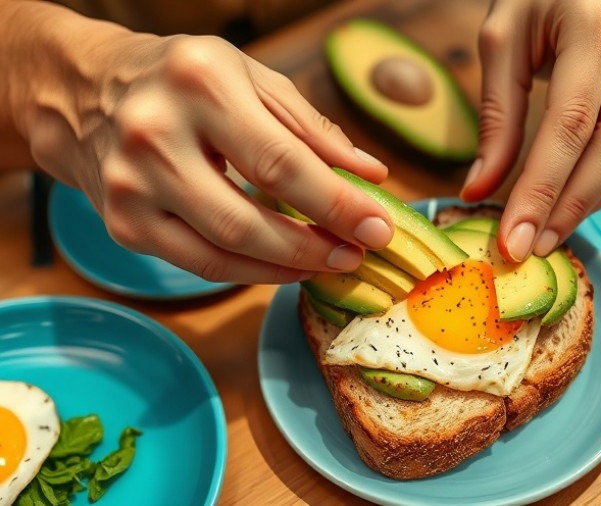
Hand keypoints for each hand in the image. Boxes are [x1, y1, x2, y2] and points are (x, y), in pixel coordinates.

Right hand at [21, 21, 394, 283]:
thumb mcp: (252, 76)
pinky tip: (287, 265)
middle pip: (250, 219)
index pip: (283, 161)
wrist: (84, 91)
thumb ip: (312, 126)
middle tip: (358, 253)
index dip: (338, 203)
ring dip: (289, 266)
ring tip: (331, 261)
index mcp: (199, 82)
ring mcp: (130, 187)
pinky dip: (253, 272)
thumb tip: (371, 175)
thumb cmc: (183, 79)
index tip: (380, 227)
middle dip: (316, 246)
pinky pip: (201, 266)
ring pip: (225, 252)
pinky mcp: (122, 225)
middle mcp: (155, 134)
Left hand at [460, 0, 600, 261]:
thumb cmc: (538, 1)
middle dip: (567, 208)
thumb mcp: (503, 43)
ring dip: (587, 205)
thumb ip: (496, 117)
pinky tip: (573, 206)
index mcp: (596, 26)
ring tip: (546, 234)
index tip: (515, 237)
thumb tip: (479, 189)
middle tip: (531, 248)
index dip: (541, 188)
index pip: (570, 125)